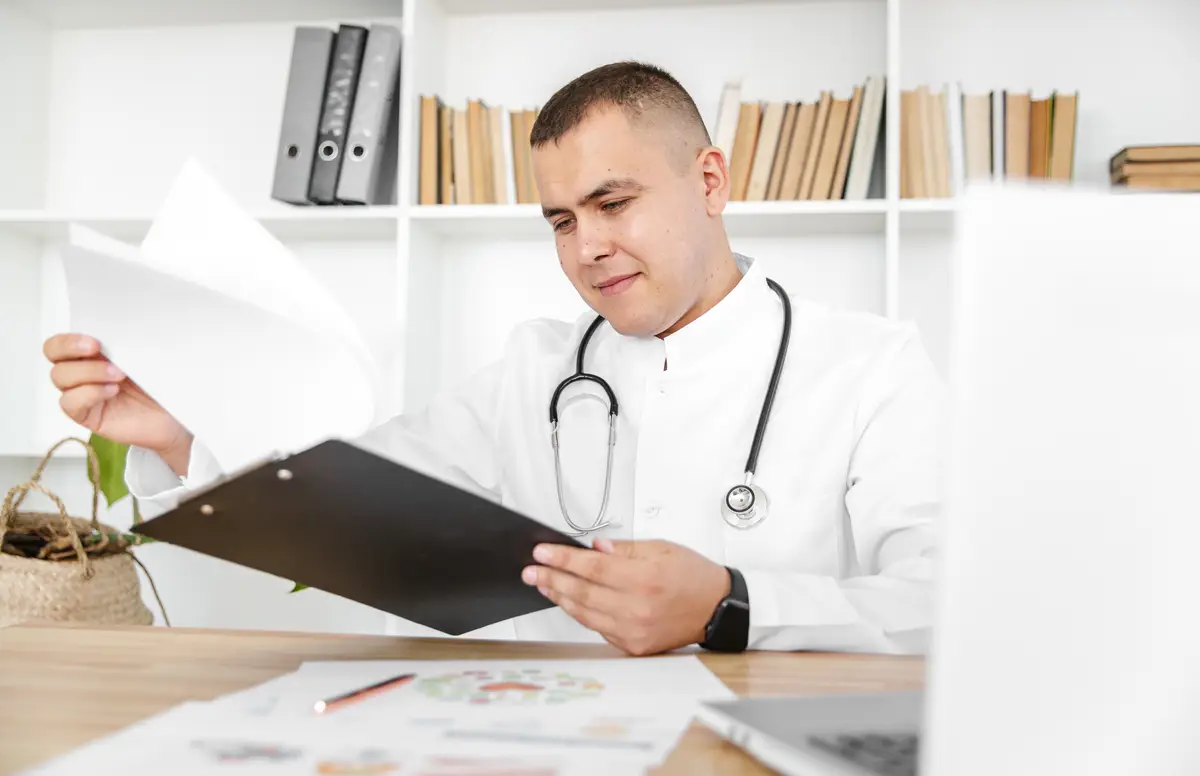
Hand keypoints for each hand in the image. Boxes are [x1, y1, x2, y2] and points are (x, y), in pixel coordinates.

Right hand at [43, 333, 192, 474]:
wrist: (173, 416)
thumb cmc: (159, 384)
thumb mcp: (143, 356)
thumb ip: (124, 343)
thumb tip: (116, 328)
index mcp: (91, 353)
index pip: (61, 341)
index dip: (69, 339)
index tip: (94, 340)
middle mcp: (82, 372)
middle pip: (54, 355)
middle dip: (71, 348)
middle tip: (97, 348)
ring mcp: (82, 393)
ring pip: (60, 377)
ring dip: (89, 371)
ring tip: (119, 374)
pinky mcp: (87, 415)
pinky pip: (70, 403)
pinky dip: (90, 393)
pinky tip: (112, 391)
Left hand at [522, 538, 731, 655]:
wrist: (716, 608)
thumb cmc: (693, 575)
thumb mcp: (661, 548)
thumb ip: (624, 548)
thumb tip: (593, 548)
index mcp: (644, 579)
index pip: (591, 567)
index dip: (562, 559)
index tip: (542, 553)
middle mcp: (637, 608)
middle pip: (582, 592)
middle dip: (551, 578)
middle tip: (531, 571)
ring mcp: (634, 630)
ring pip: (585, 613)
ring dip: (560, 597)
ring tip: (544, 584)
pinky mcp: (633, 645)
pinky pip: (597, 627)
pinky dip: (580, 613)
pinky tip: (569, 601)